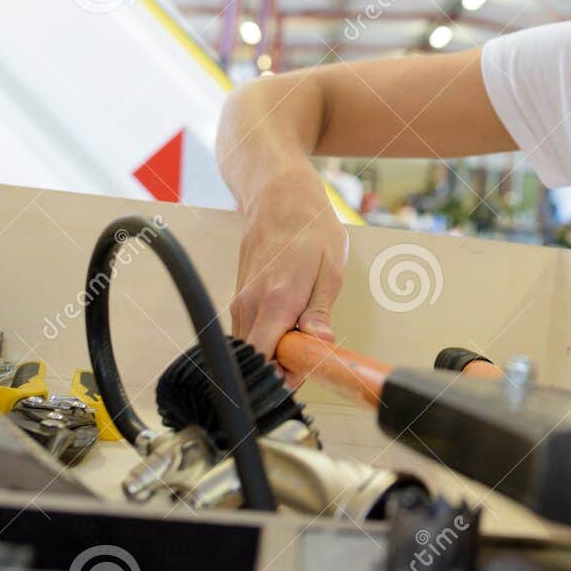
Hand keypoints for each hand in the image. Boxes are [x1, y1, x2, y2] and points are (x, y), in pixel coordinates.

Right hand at [228, 165, 349, 375]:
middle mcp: (251, 304)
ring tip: (303, 332)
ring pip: (252, 346)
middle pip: (257, 359)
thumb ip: (320, 312)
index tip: (308, 368)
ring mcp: (240, 300)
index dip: (286, 376)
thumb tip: (318, 345)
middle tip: (310, 353)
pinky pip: (250, 330)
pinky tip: (289, 320)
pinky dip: (268, 335)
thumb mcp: (330, 269)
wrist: (278, 195)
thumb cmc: (310, 227)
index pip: (266, 360)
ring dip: (276, 349)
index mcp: (277, 300)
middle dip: (284, 366)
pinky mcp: (239, 297)